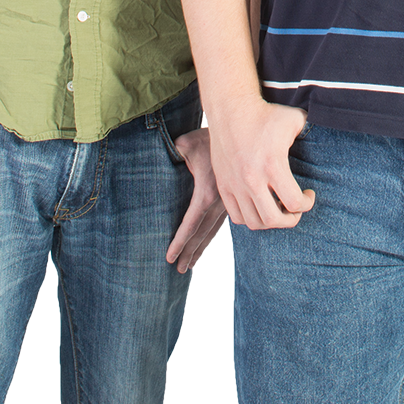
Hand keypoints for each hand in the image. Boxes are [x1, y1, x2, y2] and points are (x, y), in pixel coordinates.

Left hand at [165, 127, 229, 270]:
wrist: (240, 133)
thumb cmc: (209, 137)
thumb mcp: (185, 144)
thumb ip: (172, 156)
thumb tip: (163, 161)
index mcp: (207, 193)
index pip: (190, 224)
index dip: (179, 243)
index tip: (169, 257)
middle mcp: (221, 202)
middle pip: (202, 234)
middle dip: (189, 253)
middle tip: (179, 269)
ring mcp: (229, 203)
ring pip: (212, 231)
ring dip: (200, 248)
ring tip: (189, 265)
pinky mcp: (233, 200)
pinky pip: (219, 223)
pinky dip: (210, 235)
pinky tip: (204, 243)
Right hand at [207, 97, 314, 229]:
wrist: (230, 109)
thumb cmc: (263, 114)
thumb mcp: (295, 119)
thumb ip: (312, 130)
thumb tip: (328, 134)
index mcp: (272, 165)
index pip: (294, 203)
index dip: (307, 204)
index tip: (308, 194)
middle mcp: (252, 179)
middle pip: (274, 219)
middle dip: (291, 219)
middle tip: (295, 208)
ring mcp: (235, 184)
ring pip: (254, 222)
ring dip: (271, 221)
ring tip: (278, 209)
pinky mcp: (224, 185)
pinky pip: (236, 216)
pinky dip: (251, 218)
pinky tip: (260, 206)